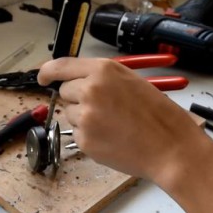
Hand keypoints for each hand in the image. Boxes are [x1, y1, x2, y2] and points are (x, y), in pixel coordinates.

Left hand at [37, 57, 202, 181]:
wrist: (170, 147)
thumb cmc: (157, 115)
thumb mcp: (130, 81)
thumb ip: (101, 78)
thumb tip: (75, 80)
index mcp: (103, 71)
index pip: (60, 66)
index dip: (48, 72)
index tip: (43, 77)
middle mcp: (90, 90)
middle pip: (65, 91)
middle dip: (77, 98)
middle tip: (104, 108)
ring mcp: (85, 116)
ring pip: (70, 113)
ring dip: (84, 118)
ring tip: (113, 124)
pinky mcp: (85, 140)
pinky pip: (77, 133)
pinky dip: (90, 136)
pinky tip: (112, 137)